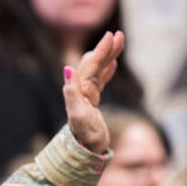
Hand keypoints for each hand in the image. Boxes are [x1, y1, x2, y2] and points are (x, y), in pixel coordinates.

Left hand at [63, 31, 123, 153]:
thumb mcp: (78, 115)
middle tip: (118, 34)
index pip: (90, 65)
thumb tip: (67, 69)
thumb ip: (72, 92)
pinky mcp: (92, 102)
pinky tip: (112, 62)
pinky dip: (106, 70)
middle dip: (106, 48)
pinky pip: (100, 81)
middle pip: (94, 64)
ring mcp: (87, 95)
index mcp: (79, 90)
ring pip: (98, 70)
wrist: (86, 151)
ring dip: (108, 56)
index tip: (111, 36)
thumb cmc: (84, 136)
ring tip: (119, 41)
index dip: (101, 50)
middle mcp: (81, 90)